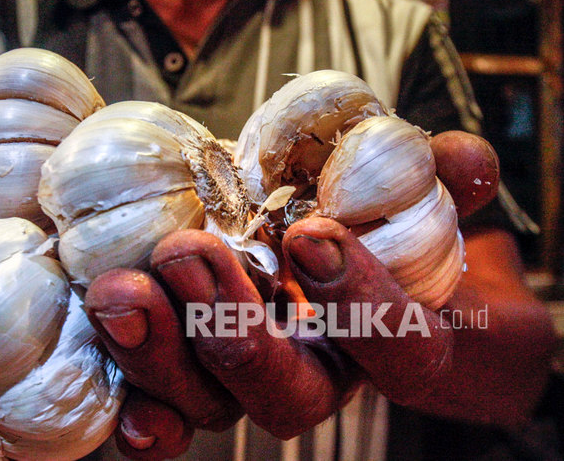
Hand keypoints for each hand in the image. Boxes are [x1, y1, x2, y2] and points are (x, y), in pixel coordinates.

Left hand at [84, 130, 546, 444]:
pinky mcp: (188, 376)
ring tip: (119, 289)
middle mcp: (315, 375)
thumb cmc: (370, 220)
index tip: (312, 236)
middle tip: (187, 254)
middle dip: (233, 331)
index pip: (395, 348)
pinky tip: (106, 364)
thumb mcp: (410, 190)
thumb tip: (464, 159)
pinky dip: (133, 401)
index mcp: (388, 342)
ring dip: (159, 350)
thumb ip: (441, 177)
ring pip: (207, 402)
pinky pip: (160, 410)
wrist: (318, 242)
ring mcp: (246, 383)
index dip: (358, 301)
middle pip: (285, 396)